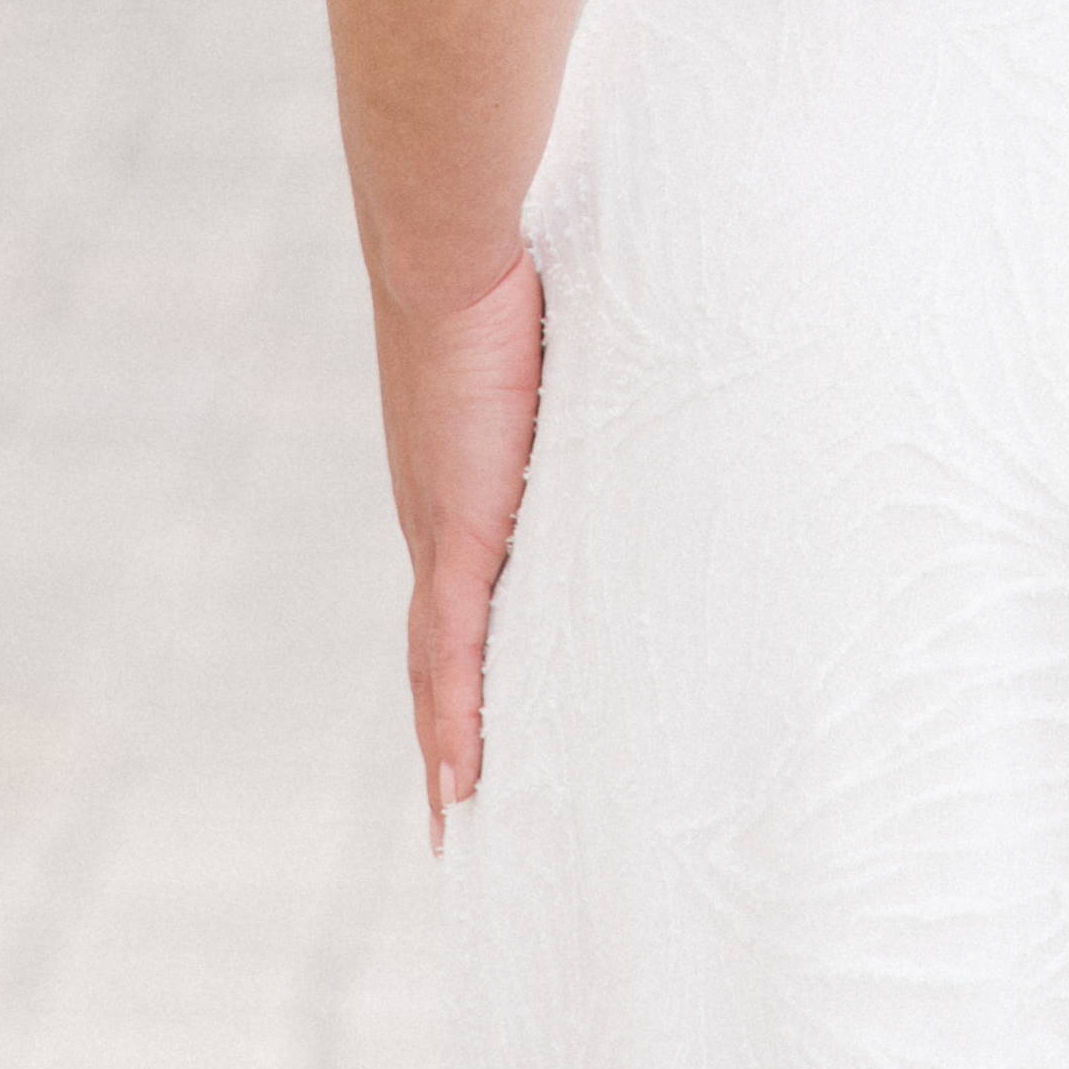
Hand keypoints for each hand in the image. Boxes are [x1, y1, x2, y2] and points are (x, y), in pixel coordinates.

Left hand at [375, 255, 545, 847]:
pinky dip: (455, 724)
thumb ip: (585, 375)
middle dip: (446, 731)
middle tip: (460, 810)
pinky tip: (462, 788)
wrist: (452, 244)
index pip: (453, 595)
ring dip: (449, 747)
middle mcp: (435, 520)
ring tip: (461, 825)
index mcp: (455, 481)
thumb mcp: (559, 345)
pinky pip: (454, 655)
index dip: (455, 666)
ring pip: (437, 673)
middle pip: (434, 655)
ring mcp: (440, 532)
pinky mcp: (457, 532)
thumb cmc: (508, 267)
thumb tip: (634, 348)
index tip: (467, 727)